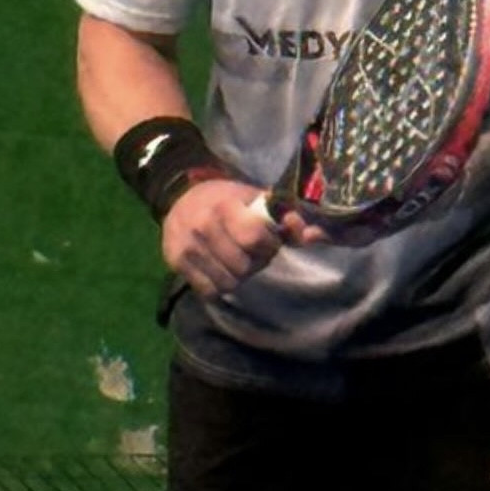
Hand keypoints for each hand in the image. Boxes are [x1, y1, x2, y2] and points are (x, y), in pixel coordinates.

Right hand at [162, 179, 327, 300]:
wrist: (180, 200)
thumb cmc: (227, 199)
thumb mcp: (256, 199)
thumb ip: (287, 217)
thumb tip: (313, 236)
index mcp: (224, 205)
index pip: (254, 238)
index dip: (268, 245)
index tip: (268, 240)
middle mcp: (202, 225)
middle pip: (243, 266)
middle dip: (255, 262)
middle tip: (251, 252)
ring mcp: (186, 246)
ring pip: (229, 283)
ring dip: (239, 276)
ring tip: (236, 259)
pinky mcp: (176, 263)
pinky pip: (210, 291)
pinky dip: (220, 285)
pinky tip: (220, 268)